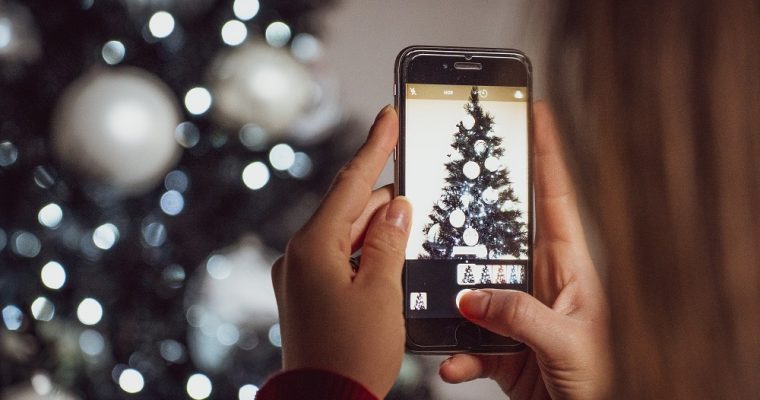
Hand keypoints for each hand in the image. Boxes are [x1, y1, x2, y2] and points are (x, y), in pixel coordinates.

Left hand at [271, 105, 410, 397]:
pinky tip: (390, 263)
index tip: (388, 116)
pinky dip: (365, 254)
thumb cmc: (352, 355)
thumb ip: (390, 243)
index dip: (375, 147)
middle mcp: (300, 254)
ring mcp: (300, 274)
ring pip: (346, 235)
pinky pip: (339, 258)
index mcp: (314, 246)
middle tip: (419, 199)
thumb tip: (397, 208)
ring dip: (378, 232)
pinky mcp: (307, 292)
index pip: (350, 183)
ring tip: (411, 239)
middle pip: (349, 210)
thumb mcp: (383, 293)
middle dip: (386, 203)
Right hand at [439, 102, 612, 399]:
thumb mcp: (566, 342)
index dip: (547, 154)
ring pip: (474, 288)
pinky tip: (452, 361)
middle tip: (450, 193)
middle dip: (476, 218)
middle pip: (502, 236)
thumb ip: (519, 316)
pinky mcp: (501, 345)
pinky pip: (468, 339)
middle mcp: (540, 282)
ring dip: (453, 300)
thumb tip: (473, 297)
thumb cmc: (604, 382)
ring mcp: (518, 312)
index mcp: (568, 268)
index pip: (555, 198)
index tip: (535, 114)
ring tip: (439, 303)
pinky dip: (456, 352)